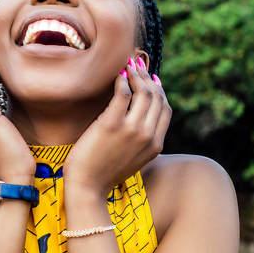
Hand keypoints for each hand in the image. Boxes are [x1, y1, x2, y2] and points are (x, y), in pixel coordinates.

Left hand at [63, 58, 171, 198]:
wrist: (88, 187)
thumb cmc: (105, 172)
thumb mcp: (133, 158)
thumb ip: (142, 140)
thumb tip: (140, 117)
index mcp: (156, 145)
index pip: (165, 109)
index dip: (160, 90)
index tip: (151, 78)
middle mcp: (148, 136)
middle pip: (156, 97)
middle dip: (147, 76)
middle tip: (137, 64)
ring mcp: (131, 130)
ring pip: (143, 92)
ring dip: (136, 74)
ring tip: (127, 64)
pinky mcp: (112, 124)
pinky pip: (123, 94)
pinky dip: (122, 81)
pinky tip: (118, 75)